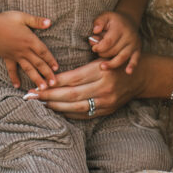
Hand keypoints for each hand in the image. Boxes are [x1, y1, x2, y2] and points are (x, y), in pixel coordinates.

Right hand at [0, 11, 58, 89]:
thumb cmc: (5, 19)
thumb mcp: (22, 17)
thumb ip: (36, 21)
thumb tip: (49, 22)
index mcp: (30, 40)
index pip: (43, 52)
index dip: (51, 60)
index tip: (57, 69)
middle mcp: (24, 50)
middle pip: (38, 63)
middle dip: (47, 74)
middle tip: (54, 84)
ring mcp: (15, 55)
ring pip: (28, 69)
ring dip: (36, 79)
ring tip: (42, 88)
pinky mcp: (7, 57)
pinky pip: (12, 69)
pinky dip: (14, 77)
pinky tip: (17, 85)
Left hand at [29, 58, 145, 119]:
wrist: (140, 77)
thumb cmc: (116, 63)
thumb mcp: (101, 58)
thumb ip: (81, 67)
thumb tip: (54, 75)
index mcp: (101, 71)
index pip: (72, 79)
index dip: (54, 83)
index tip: (38, 84)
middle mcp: (104, 88)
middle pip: (71, 95)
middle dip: (49, 96)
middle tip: (32, 96)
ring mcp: (106, 102)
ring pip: (76, 107)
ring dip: (56, 106)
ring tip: (41, 103)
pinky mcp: (107, 111)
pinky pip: (84, 114)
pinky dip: (68, 113)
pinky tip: (56, 109)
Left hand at [89, 11, 140, 73]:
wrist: (129, 20)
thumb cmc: (113, 21)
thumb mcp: (105, 16)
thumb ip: (99, 22)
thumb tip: (95, 31)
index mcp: (120, 28)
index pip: (108, 41)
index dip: (99, 47)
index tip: (94, 48)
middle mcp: (129, 36)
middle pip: (114, 50)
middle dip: (103, 54)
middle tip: (97, 54)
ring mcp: (134, 44)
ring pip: (123, 57)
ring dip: (112, 64)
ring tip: (103, 67)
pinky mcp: (138, 50)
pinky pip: (136, 59)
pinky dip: (132, 66)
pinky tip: (128, 72)